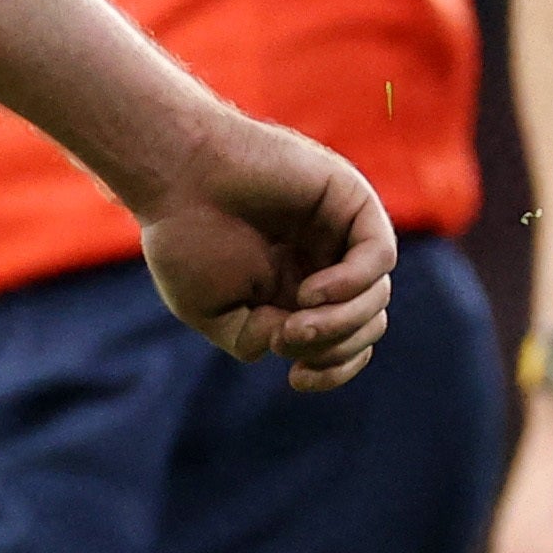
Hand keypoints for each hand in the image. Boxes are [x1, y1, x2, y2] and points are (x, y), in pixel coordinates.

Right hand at [137, 112, 394, 392]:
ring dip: (342, 323)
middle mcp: (324, 262)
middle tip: (289, 336)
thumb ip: (260, 339)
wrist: (174, 174)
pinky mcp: (350, 200)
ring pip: (377, 297)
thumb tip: (302, 346)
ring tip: (296, 319)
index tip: (297, 379)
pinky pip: (379, 255)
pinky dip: (352, 284)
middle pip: (366, 325)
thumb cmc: (184, 237)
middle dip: (335, 348)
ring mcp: (340, 231)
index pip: (345, 341)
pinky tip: (311, 292)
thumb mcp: (215, 312)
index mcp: (295, 291)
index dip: (333, 370)